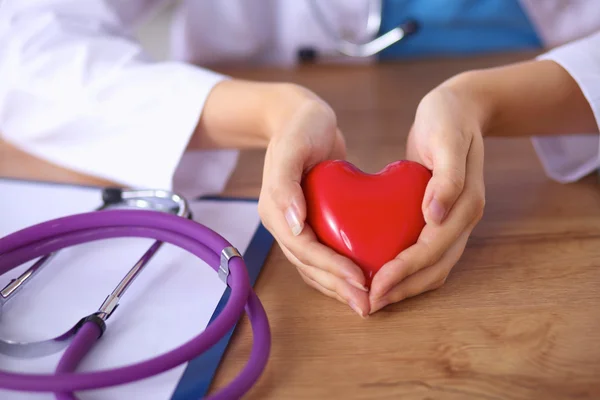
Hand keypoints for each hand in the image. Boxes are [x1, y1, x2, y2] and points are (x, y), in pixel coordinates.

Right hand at [257, 85, 370, 317]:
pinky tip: (363, 278)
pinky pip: (324, 254)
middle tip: (368, 304)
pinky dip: (340, 270)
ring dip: (339, 286)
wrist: (301, 118)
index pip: (303, 248)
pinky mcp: (312, 222)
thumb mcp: (293, 146)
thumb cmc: (300, 127)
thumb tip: (294, 222)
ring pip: (315, 266)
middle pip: (309, 265)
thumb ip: (285, 182)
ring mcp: (297, 225)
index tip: (360, 280)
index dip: (331, 268)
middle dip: (338, 286)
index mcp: (275, 209)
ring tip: (367, 301)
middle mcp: (284, 222)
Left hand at [369, 82, 485, 312]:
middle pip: (434, 269)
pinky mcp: (437, 217)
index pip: (432, 250)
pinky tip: (379, 270)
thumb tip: (436, 217)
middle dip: (402, 289)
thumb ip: (447, 178)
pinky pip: (424, 252)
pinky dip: (405, 268)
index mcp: (465, 205)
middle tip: (369, 303)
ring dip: (404, 286)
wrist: (459, 108)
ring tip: (373, 297)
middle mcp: (461, 219)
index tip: (375, 287)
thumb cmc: (448, 118)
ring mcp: (451, 221)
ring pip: (432, 267)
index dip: (404, 272)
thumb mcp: (447, 139)